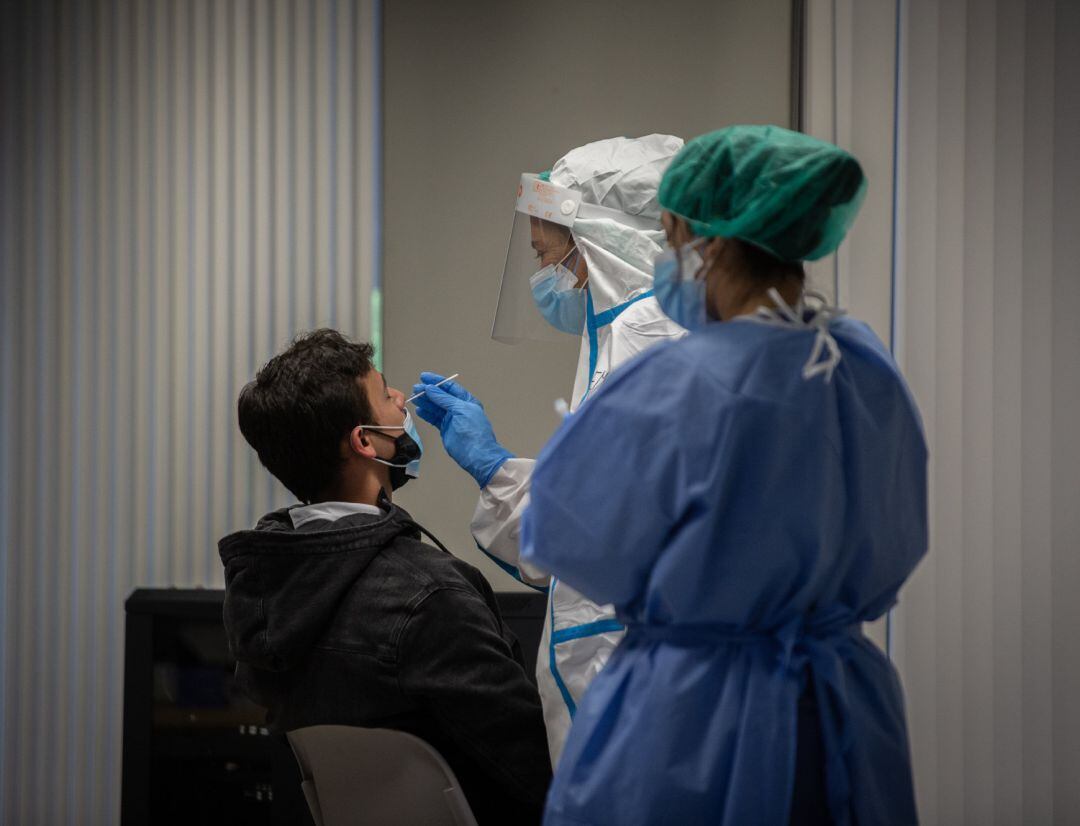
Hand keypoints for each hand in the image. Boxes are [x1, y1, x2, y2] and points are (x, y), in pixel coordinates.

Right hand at [412, 373, 512, 487]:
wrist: (477, 455)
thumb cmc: (474, 432)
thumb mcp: (461, 410)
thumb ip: (445, 399)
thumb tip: (432, 389)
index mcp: (466, 401)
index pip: (450, 387)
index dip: (437, 381)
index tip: (424, 377)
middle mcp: (459, 409)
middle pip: (441, 396)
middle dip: (428, 392)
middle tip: (416, 388)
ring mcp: (452, 419)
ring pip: (436, 407)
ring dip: (425, 402)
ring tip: (415, 398)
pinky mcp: (446, 429)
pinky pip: (434, 418)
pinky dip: (427, 414)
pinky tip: (420, 410)